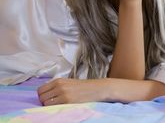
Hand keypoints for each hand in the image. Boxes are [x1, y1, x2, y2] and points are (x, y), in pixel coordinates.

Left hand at [37, 77, 164, 105]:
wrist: (98, 89)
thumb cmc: (83, 88)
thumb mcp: (69, 84)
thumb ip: (57, 87)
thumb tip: (44, 95)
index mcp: (59, 81)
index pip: (40, 90)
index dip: (43, 97)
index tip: (49, 100)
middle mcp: (59, 86)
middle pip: (41, 97)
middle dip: (45, 102)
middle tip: (55, 104)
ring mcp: (63, 94)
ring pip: (45, 104)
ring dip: (50, 107)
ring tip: (60, 106)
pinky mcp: (68, 101)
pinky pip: (53, 108)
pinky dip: (55, 110)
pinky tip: (63, 108)